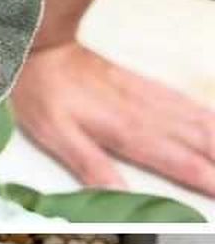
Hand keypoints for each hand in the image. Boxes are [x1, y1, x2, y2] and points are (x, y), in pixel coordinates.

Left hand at [11, 41, 214, 195]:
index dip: (207, 179)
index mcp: (128, 132)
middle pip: (200, 142)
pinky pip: (191, 104)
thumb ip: (90, 166)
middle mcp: (148, 115)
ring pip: (202, 122)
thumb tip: (120, 196)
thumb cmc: (45, 94)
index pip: (179, 162)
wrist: (46, 47)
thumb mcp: (56, 136)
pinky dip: (212, 117)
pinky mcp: (148, 86)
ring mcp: (152, 98)